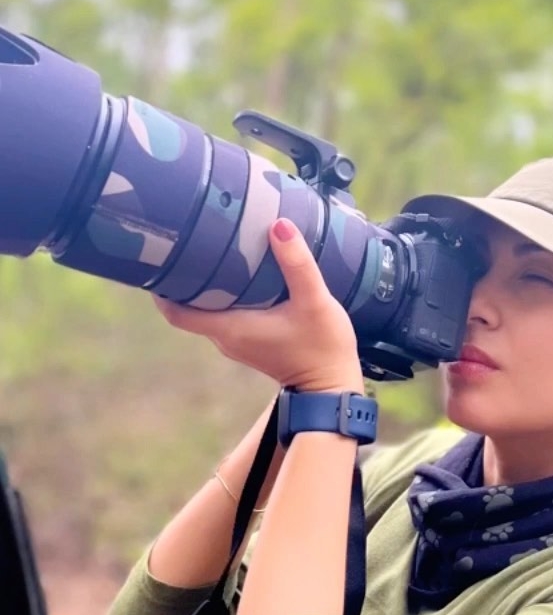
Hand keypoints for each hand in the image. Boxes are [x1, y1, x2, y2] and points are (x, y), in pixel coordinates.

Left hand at [152, 218, 363, 392]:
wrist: (332, 389)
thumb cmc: (323, 347)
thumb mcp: (315, 302)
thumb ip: (297, 264)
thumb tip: (278, 225)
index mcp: (230, 329)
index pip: (176, 313)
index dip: (161, 289)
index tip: (158, 257)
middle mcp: (225, 338)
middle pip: (187, 307)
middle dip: (182, 277)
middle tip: (184, 240)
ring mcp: (236, 342)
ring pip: (205, 310)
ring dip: (203, 284)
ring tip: (209, 248)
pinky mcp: (249, 341)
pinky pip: (223, 314)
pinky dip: (222, 294)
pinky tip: (237, 271)